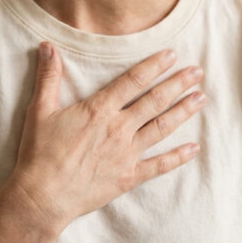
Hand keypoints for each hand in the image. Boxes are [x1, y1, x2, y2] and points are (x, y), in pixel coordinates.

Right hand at [8, 42, 206, 229]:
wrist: (43, 196)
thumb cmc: (40, 153)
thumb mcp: (40, 110)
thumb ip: (48, 77)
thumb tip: (48, 46)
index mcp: (99, 110)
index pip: (133, 81)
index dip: (154, 66)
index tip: (172, 55)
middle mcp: (118, 128)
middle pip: (155, 101)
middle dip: (178, 84)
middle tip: (197, 71)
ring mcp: (127, 153)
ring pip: (162, 127)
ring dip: (183, 111)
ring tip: (201, 98)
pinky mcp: (129, 176)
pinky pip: (159, 165)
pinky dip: (178, 156)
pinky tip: (194, 148)